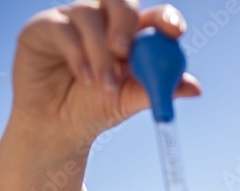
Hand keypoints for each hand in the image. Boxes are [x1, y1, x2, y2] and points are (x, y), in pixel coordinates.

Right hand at [0, 1, 200, 190]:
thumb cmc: (95, 109)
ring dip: (99, 52)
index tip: (175, 31)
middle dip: (125, 21)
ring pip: (88, 14)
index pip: (153, 16)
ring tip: (105, 85)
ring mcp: (72, 19)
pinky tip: (84, 77)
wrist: (57, 126)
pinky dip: (77, 54)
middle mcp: (102, 20)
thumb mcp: (129, 101)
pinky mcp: (45, 27)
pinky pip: (62, 27)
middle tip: (125, 51)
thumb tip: (195, 88)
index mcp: (131, 34)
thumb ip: (156, 90)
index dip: (166, 18)